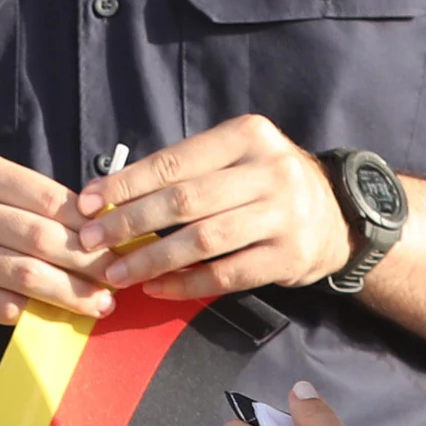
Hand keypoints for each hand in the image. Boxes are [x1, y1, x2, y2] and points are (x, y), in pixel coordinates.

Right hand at [0, 148, 112, 326]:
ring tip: (97, 304)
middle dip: (86, 261)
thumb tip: (92, 223)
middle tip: (116, 278)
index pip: (46, 196)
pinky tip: (50, 316)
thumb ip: (20, 201)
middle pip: (39, 236)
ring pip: (23, 274)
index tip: (116, 241)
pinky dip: (29, 313)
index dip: (88, 223)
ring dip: (68, 293)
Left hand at [72, 116, 353, 297]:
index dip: (126, 184)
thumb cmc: (267, 183)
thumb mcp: (237, 158)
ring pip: (202, 240)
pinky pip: (226, 274)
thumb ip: (186, 170)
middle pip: (184, 201)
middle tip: (91, 241)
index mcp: (248, 135)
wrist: (337, 218)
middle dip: (129, 223)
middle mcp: (270, 171)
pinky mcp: (289, 256)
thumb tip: (110, 194)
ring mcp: (283, 215)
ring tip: (117, 273)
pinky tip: (157, 289)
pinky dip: (187, 284)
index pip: (174, 161)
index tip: (87, 203)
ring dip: (152, 259)